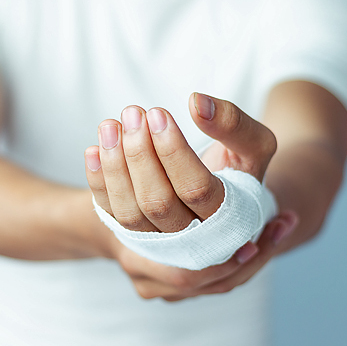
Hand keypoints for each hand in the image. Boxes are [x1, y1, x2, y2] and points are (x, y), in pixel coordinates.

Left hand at [84, 92, 297, 298]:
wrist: (225, 206)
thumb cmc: (239, 170)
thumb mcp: (253, 146)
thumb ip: (234, 124)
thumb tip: (196, 102)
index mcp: (229, 219)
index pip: (196, 189)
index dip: (174, 151)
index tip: (157, 114)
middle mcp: (194, 241)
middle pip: (158, 204)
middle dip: (140, 155)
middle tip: (132, 112)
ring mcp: (160, 245)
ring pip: (130, 214)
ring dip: (114, 167)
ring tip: (109, 125)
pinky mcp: (136, 239)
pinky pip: (111, 216)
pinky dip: (98, 183)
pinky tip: (93, 149)